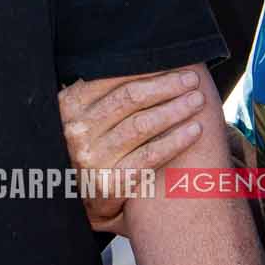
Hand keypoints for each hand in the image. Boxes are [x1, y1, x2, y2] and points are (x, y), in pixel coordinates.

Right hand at [59, 70, 206, 230]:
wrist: (67, 200)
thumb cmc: (80, 150)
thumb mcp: (75, 117)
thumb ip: (96, 93)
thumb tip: (138, 64)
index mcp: (69, 107)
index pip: (114, 80)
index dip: (147, 70)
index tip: (173, 64)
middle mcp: (78, 131)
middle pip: (131, 98)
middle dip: (166, 85)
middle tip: (191, 79)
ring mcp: (93, 158)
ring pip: (142, 125)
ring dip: (175, 109)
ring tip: (197, 101)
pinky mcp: (110, 183)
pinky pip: (150, 156)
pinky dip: (176, 141)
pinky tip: (194, 131)